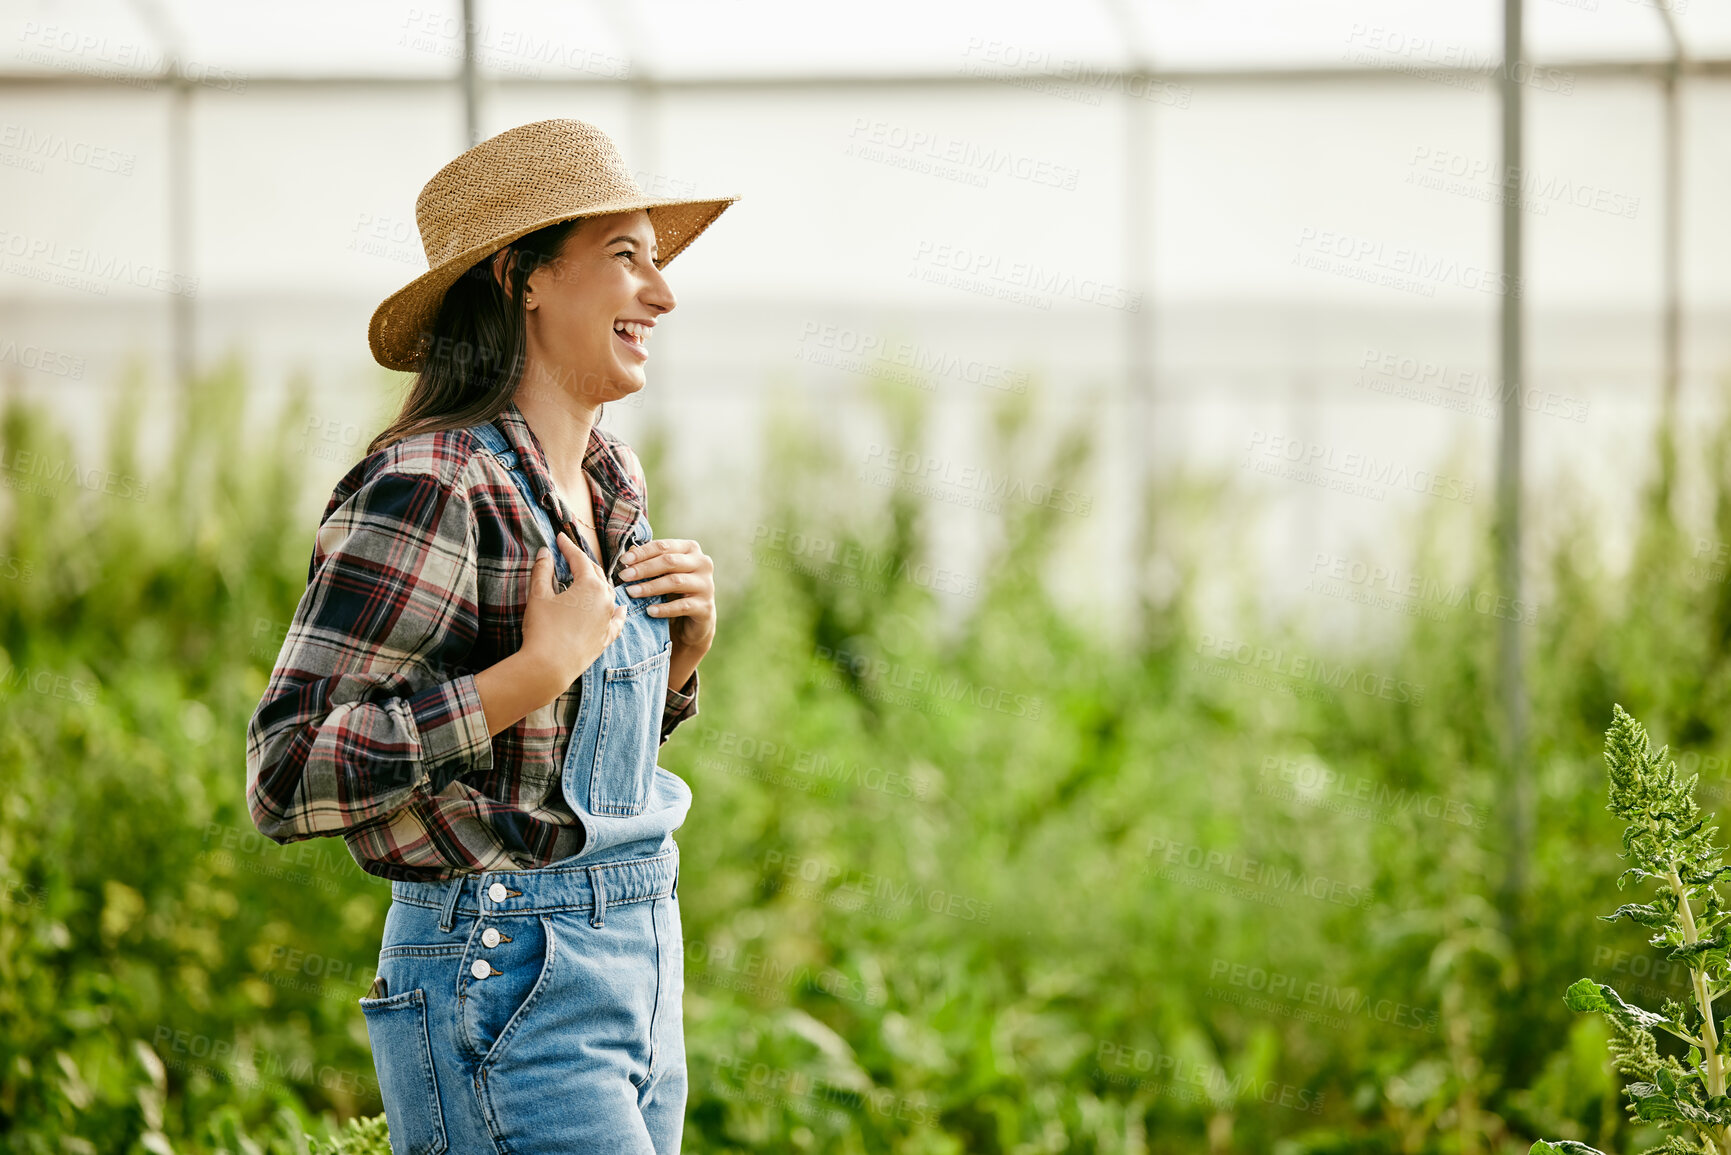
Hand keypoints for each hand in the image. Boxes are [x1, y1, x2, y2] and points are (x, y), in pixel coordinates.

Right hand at [519, 531, 625, 697]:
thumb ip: (542, 570)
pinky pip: (616, 621)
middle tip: (570, 554)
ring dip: (598, 584)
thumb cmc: (542, 629)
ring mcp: (608, 620)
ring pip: (608, 594)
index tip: (559, 537)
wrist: (548, 667)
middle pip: (596, 574)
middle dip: (582, 562)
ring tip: (587, 577)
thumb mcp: (539, 595)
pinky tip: (620, 608)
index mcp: (590, 586)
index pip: (579, 559)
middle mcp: (605, 600)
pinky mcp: (606, 638)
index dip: (568, 546)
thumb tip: (545, 552)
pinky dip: (617, 612)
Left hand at [618, 538, 715, 654]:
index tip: (623, 560)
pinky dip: (664, 609)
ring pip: (675, 582)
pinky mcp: (705, 606)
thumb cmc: (674, 591)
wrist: (692, 621)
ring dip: (650, 587)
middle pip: (670, 562)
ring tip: (632, 592)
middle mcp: (702, 563)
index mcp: (691, 549)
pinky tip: (649, 611)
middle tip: (624, 576)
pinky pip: (682, 606)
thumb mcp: (662, 574)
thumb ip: (649, 561)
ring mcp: (706, 585)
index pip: (664, 546)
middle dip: (644, 568)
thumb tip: (629, 551)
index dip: (642, 552)